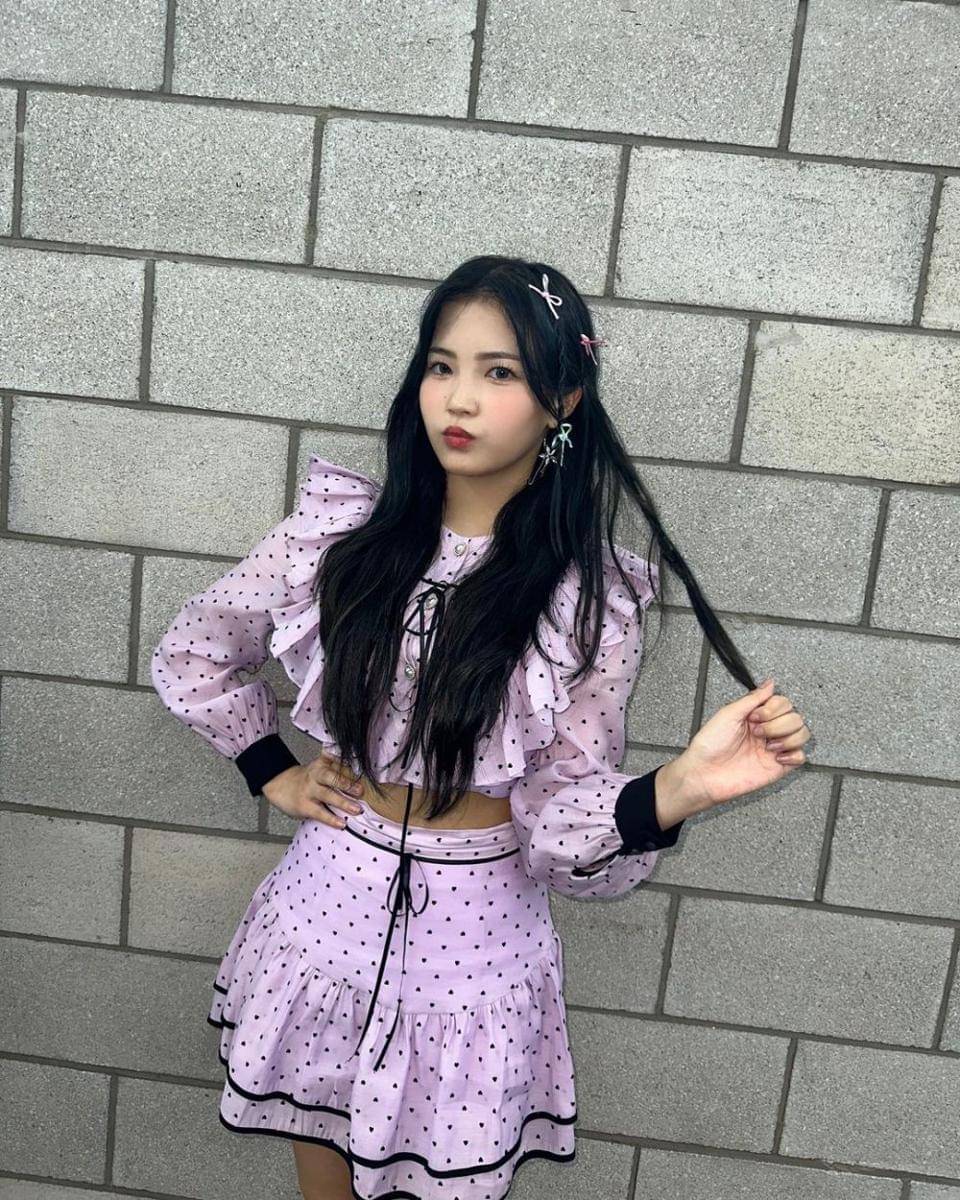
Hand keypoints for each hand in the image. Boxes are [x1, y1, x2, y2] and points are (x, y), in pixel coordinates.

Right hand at [261, 751, 366, 827]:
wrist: (280, 785)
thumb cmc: (308, 778)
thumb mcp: (321, 766)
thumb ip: (338, 767)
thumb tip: (365, 772)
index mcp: (322, 763)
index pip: (334, 758)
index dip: (346, 759)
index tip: (359, 760)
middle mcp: (316, 774)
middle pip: (331, 777)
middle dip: (346, 783)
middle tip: (360, 790)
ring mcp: (309, 790)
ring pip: (326, 795)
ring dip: (343, 802)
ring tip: (356, 809)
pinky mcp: (304, 805)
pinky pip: (319, 813)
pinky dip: (331, 819)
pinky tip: (342, 823)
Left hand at [674, 677, 812, 813]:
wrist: (704, 773)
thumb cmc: (710, 745)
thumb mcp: (728, 713)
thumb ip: (752, 698)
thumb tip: (770, 683)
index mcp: (756, 716)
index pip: (783, 703)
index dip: (773, 708)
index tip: (755, 716)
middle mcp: (768, 730)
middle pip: (795, 717)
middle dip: (777, 724)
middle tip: (757, 733)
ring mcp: (774, 748)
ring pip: (802, 734)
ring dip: (787, 738)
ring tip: (767, 746)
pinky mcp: (778, 767)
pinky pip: (801, 757)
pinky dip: (793, 755)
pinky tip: (776, 757)